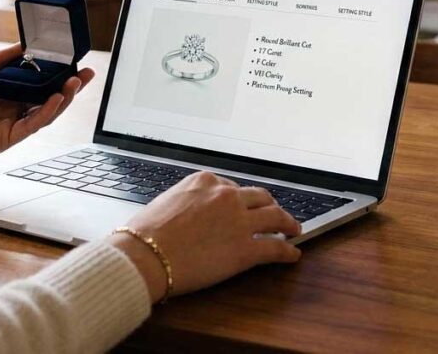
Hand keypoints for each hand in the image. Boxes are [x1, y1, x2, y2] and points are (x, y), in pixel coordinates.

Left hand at [0, 43, 93, 167]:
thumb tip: (25, 46)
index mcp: (1, 88)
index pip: (36, 80)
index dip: (54, 71)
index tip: (70, 58)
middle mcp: (8, 107)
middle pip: (47, 96)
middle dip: (69, 85)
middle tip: (86, 72)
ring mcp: (8, 124)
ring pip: (45, 111)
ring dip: (63, 98)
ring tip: (75, 83)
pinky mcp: (5, 139)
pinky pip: (32, 125)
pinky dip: (46, 112)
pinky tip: (56, 99)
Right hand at [106, 172, 301, 302]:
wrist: (145, 255)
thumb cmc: (146, 233)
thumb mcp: (167, 201)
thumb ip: (187, 202)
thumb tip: (192, 213)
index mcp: (206, 181)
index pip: (232, 187)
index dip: (241, 199)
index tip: (244, 206)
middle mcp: (226, 196)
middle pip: (260, 197)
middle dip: (268, 205)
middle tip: (274, 213)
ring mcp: (239, 221)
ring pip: (275, 216)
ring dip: (287, 222)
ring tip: (292, 229)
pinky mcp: (246, 250)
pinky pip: (276, 248)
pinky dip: (288, 251)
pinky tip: (292, 254)